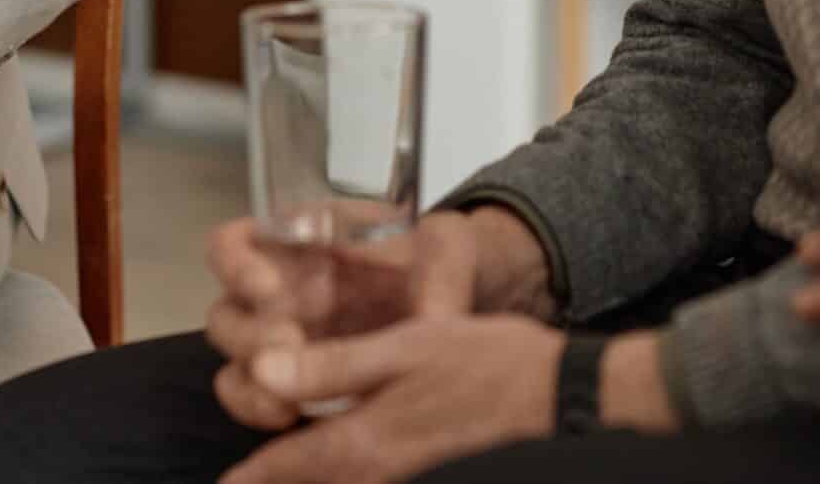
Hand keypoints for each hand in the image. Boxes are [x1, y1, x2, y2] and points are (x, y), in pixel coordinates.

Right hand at [205, 210, 484, 432]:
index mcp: (296, 246)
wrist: (454, 300)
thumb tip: (434, 317)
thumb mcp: (447, 247)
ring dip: (250, 388)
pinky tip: (297, 418)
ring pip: (234, 367)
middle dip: (249, 338)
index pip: (233, 245)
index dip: (235, 265)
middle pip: (224, 317)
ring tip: (287, 404)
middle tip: (290, 349)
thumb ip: (438, 273)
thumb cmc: (437, 260)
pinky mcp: (298, 387)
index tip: (267, 288)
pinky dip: (264, 413)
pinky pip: (259, 402)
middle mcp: (277, 293)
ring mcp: (283, 344)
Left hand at [218, 315, 559, 483]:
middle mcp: (381, 474)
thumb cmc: (493, 365)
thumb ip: (332, 366)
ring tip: (291, 474)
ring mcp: (410, 479)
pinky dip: (352, 477)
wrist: (568, 400)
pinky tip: (352, 464)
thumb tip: (263, 370)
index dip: (251, 478)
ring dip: (316, 479)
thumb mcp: (407, 349)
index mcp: (365, 441)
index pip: (287, 467)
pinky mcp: (434, 474)